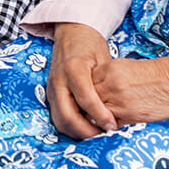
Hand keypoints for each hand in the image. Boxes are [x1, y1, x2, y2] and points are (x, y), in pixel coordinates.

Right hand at [46, 23, 118, 138]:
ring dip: (77, 132)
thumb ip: (106, 82)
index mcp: (73, 69)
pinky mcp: (50, 94)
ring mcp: (51, 88)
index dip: (99, 115)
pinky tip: (86, 127)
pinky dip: (70, 126)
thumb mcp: (103, 58)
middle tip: (104, 136)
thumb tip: (118, 107)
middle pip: (67, 116)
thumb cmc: (90, 44)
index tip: (113, 125)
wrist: (70, 32)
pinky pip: (57, 116)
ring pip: (59, 120)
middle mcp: (58, 80)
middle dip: (86, 131)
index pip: (85, 99)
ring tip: (96, 135)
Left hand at [91, 53, 168, 125]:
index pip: (85, 82)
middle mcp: (111, 84)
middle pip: (86, 98)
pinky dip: (107, 129)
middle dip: (85, 106)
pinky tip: (108, 129)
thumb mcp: (131, 67)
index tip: (85, 98)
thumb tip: (98, 89)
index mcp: (111, 69)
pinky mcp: (130, 117)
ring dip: (93, 119)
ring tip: (93, 123)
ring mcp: (119, 102)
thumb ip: (111, 76)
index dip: (84, 91)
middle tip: (85, 113)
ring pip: (94, 114)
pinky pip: (109, 126)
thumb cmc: (162, 74)